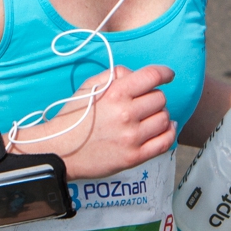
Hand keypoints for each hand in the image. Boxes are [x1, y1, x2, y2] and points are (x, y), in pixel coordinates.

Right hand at [12, 65, 176, 180]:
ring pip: (165, 119)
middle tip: (145, 103)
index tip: (168, 75)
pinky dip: (170, 133)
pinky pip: (165, 142)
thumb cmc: (75, 116)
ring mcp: (132, 137)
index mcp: (116, 93)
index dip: (165, 73)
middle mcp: (126, 114)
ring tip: (150, 117)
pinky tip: (165, 128)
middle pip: (160, 98)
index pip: (152, 76)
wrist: (61, 149)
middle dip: (155, 97)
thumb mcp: (90, 86)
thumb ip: (115, 74)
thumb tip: (136, 75)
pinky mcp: (134, 157)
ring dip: (160, 115)